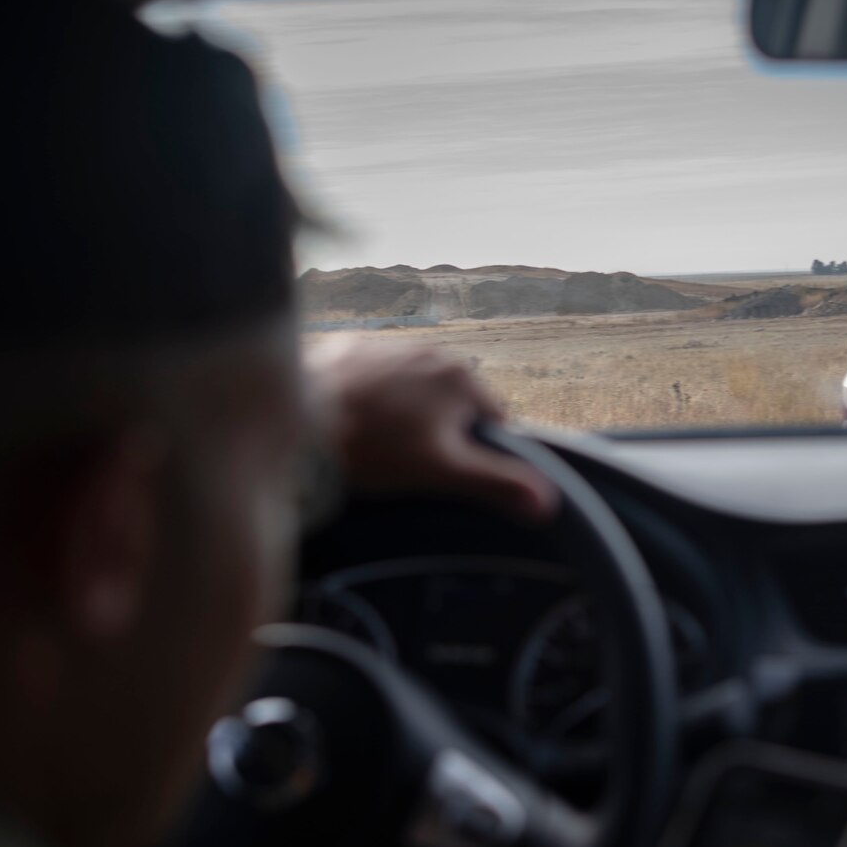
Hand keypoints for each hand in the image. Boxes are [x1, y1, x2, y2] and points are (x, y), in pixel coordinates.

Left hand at [304, 338, 558, 521]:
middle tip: (403, 460)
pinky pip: (372, 378)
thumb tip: (548, 502)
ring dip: (402, 413)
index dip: (473, 452)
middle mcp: (431, 350)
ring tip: (373, 443)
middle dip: (436, 430)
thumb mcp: (443, 472)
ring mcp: (388, 345)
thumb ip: (497, 483)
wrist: (297, 420)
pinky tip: (348, 422)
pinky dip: (367, 398)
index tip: (443, 470)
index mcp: (462, 378)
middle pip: (450, 403)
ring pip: (411, 390)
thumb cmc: (375, 447)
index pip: (492, 421)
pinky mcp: (349, 348)